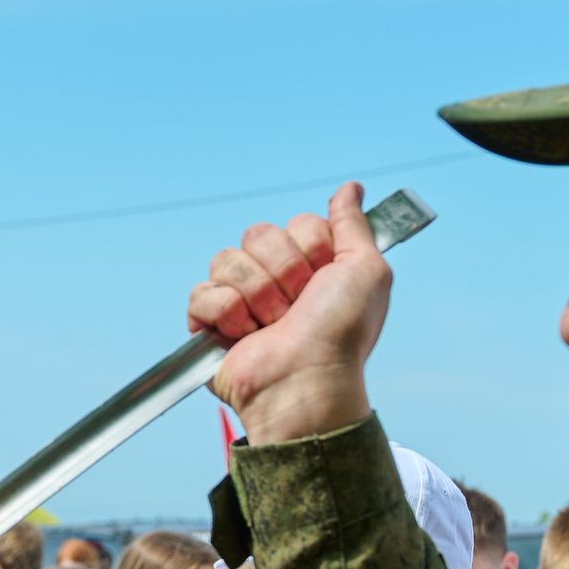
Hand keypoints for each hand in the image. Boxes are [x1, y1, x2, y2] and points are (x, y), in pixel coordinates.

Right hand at [185, 183, 390, 445]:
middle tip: (297, 307)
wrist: (306, 380)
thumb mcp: (367, 270)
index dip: (312, 250)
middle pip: (259, 234)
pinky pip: (202, 292)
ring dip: (256, 295)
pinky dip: (225, 314)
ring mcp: (239, 299)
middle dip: (283, 272)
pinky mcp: (209, 322)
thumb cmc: (342, 334)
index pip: (297, 223)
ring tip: (272, 326)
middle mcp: (274, 278)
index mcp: (310, 265)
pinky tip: (243, 336)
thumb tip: (350, 187)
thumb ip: (354, 225)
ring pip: (227, 259)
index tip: (324, 282)